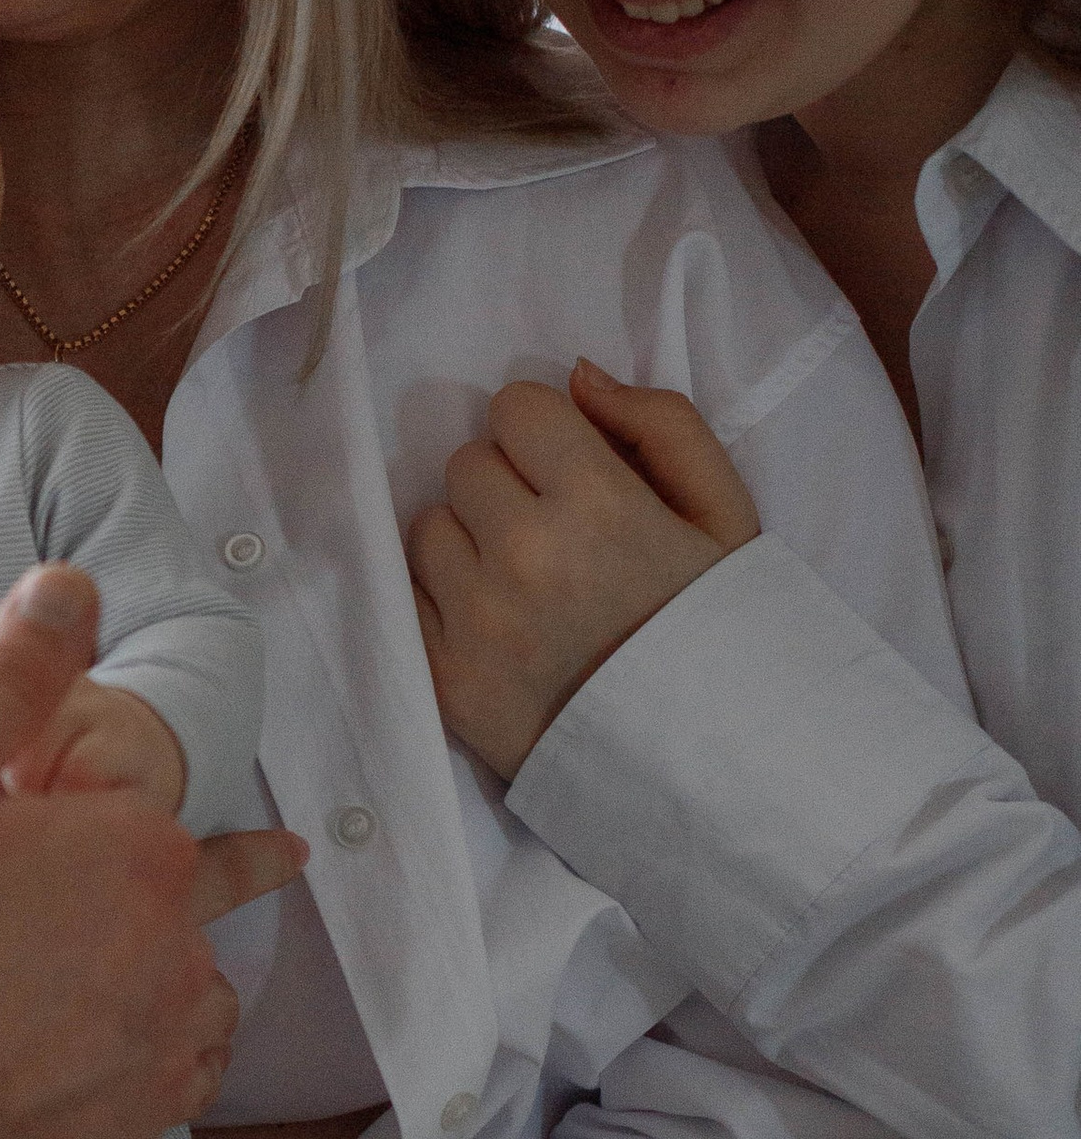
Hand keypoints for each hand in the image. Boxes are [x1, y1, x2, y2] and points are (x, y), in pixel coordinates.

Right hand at [0, 568, 242, 1138]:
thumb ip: (5, 676)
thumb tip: (73, 585)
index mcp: (136, 851)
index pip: (170, 810)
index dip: (148, 815)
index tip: (269, 840)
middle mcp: (176, 950)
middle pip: (193, 912)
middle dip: (179, 899)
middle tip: (202, 894)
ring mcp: (160, 1052)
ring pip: (196, 1013)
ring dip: (177, 1002)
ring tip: (139, 1005)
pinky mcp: (129, 1138)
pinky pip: (170, 1125)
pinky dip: (166, 1129)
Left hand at [407, 362, 760, 779]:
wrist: (707, 763)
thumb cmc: (720, 628)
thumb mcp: (728, 514)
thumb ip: (661, 424)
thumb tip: (576, 376)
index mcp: (596, 501)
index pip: (514, 408)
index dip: (544, 434)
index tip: (570, 472)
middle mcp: (524, 554)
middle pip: (467, 464)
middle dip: (507, 484)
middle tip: (554, 533)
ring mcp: (475, 620)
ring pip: (429, 527)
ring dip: (469, 540)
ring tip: (526, 582)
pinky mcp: (444, 678)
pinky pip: (410, 597)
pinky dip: (446, 601)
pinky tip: (499, 623)